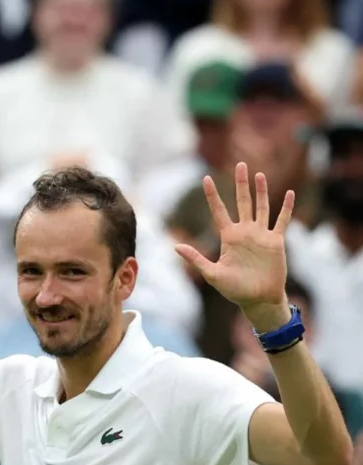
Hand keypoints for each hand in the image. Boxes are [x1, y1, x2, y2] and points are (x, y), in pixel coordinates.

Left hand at [174, 163, 293, 330]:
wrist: (258, 299)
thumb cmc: (234, 290)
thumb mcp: (212, 274)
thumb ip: (196, 259)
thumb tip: (175, 246)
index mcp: (228, 237)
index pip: (219, 211)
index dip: (213, 195)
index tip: (206, 179)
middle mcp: (244, 232)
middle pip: (242, 202)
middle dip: (241, 184)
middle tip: (240, 165)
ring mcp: (260, 235)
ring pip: (261, 207)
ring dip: (261, 191)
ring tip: (259, 174)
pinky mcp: (275, 241)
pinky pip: (281, 221)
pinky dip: (286, 207)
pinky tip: (289, 193)